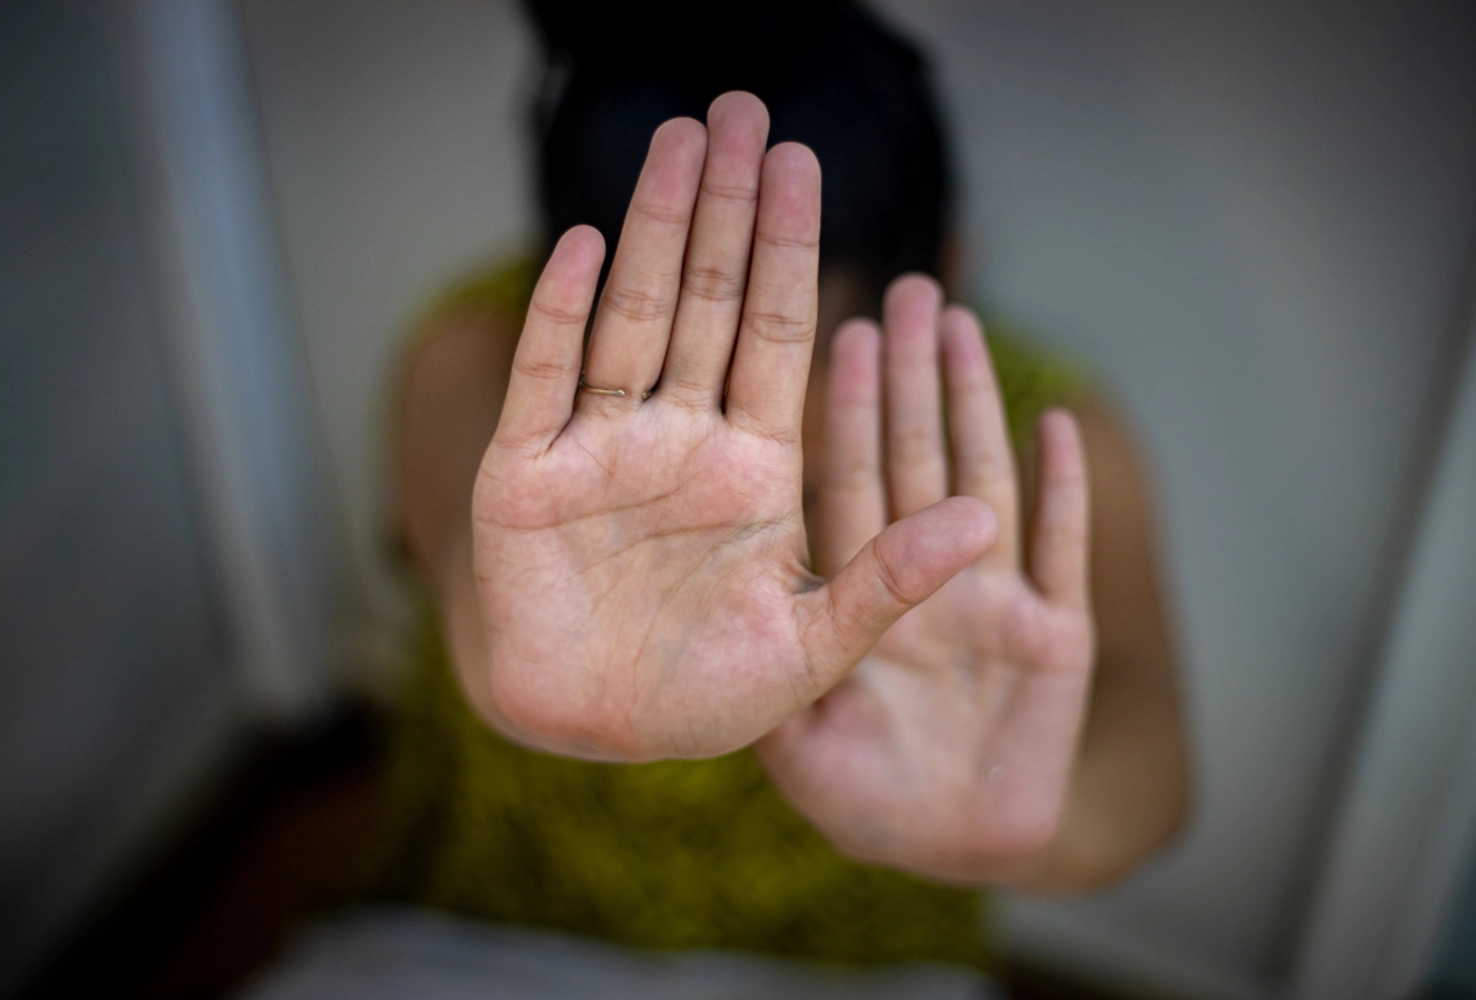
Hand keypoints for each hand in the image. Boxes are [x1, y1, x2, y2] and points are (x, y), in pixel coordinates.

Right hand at [469, 94, 994, 761]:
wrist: (592, 735)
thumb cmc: (703, 695)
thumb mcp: (814, 643)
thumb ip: (890, 577)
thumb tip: (984, 518)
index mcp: (755, 467)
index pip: (779, 335)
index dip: (793, 250)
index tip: (807, 166)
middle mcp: (681, 439)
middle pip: (710, 303)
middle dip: (729, 210)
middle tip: (745, 112)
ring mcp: (601, 448)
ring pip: (633, 315)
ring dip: (655, 230)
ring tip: (680, 141)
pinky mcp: (527, 474)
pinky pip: (546, 379)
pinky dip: (561, 315)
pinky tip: (586, 246)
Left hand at [758, 276, 1095, 884]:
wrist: (954, 850)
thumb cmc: (865, 796)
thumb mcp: (801, 730)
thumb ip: (771, 659)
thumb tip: (710, 582)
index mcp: (857, 594)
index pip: (845, 476)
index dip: (844, 406)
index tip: (840, 328)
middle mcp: (923, 582)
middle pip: (910, 455)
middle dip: (906, 374)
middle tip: (903, 291)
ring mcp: (993, 603)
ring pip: (980, 479)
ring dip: (973, 404)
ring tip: (962, 326)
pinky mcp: (1057, 639)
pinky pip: (1060, 552)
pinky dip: (1063, 492)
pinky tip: (1056, 423)